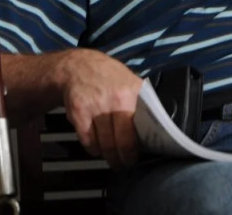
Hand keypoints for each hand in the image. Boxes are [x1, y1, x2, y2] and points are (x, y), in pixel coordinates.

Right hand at [57, 49, 142, 168]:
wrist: (78, 67)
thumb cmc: (109, 76)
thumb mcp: (130, 81)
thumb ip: (140, 102)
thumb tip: (153, 126)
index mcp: (131, 94)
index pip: (136, 129)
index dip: (135, 149)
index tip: (135, 158)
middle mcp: (113, 101)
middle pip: (118, 141)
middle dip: (121, 158)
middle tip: (123, 165)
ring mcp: (94, 108)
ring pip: (102, 143)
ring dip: (107, 155)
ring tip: (112, 159)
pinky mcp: (78, 113)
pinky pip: (87, 140)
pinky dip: (93, 148)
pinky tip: (98, 149)